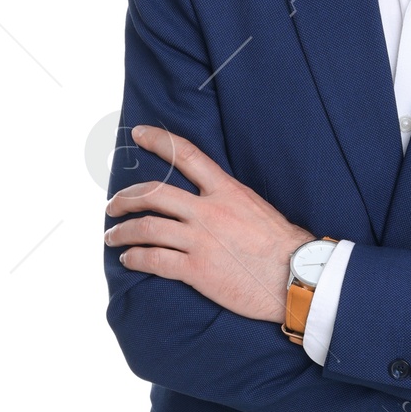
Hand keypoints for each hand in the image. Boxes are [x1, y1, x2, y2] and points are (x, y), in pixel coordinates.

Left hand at [105, 127, 310, 322]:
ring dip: (122, 232)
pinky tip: (129, 260)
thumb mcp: (258, 208)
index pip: (187, 155)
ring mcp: (200, 241)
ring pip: (146, 228)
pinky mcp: (197, 270)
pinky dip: (135, 258)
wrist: (298, 278)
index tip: (139, 134)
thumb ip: (230, 201)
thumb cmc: (284, 247)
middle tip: (113, 206)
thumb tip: (213, 200)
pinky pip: (154, 260)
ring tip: (112, 236)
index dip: (159, 141)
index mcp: (227, 191)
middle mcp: (209, 211)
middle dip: (125, 199)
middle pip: (153, 194)